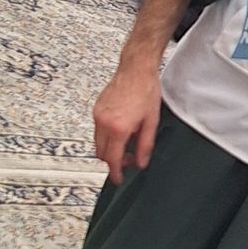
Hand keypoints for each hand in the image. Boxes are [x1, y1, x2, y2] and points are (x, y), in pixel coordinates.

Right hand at [93, 62, 160, 184]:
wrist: (136, 69)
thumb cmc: (146, 90)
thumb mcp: (151, 122)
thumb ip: (145, 145)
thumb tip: (141, 163)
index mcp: (118, 128)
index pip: (113, 159)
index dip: (115, 172)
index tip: (118, 179)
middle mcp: (104, 123)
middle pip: (102, 154)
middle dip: (113, 162)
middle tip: (129, 161)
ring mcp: (97, 115)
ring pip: (98, 143)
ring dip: (109, 149)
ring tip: (127, 144)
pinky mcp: (96, 109)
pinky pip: (97, 131)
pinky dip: (107, 137)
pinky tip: (122, 131)